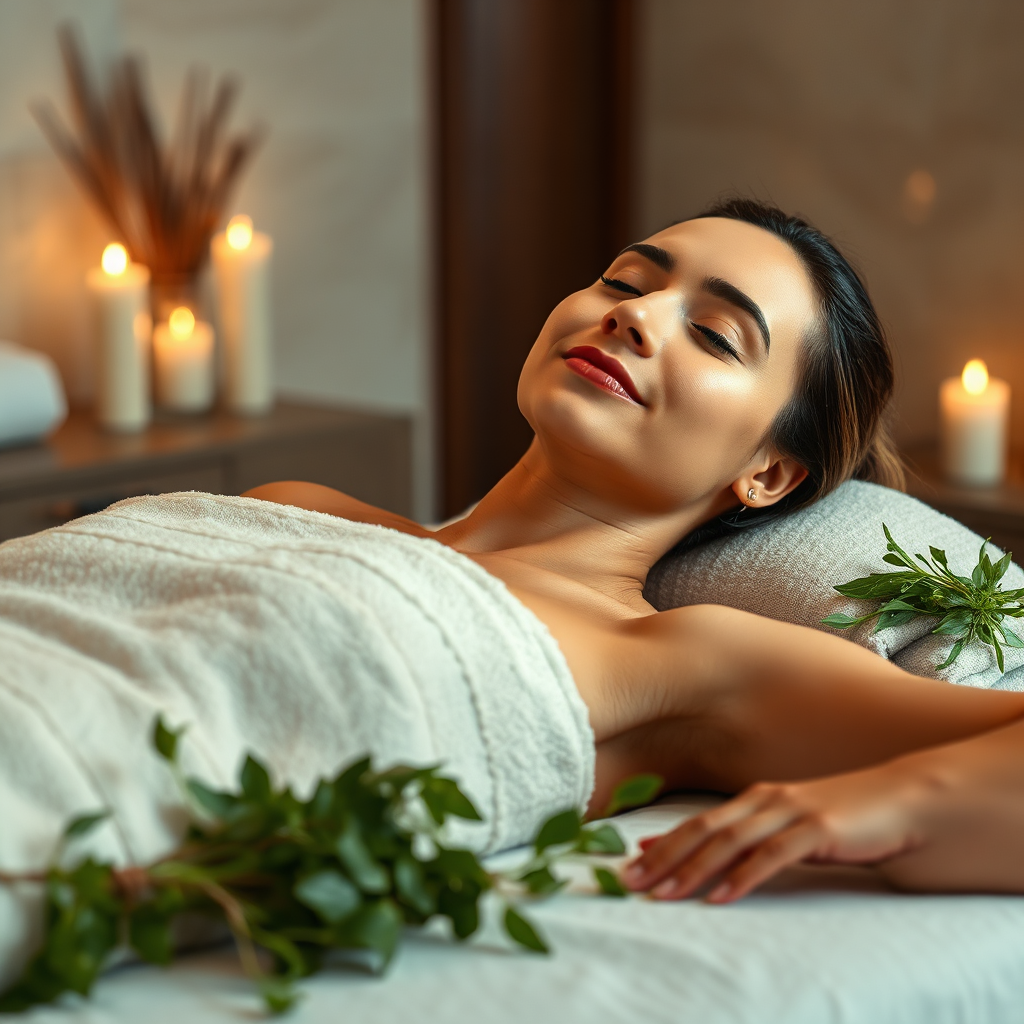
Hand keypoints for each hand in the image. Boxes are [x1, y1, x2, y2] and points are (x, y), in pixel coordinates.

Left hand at [620, 762, 925, 902]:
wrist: (900, 802)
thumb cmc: (843, 820)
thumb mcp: (791, 828)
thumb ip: (755, 839)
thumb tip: (716, 857)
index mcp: (754, 799)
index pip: (698, 822)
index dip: (662, 843)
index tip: (627, 864)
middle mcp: (765, 801)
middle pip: (703, 831)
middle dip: (664, 857)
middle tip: (630, 881)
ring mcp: (790, 812)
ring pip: (730, 842)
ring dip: (693, 869)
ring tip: (664, 893)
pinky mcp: (817, 830)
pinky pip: (772, 856)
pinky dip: (743, 877)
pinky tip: (721, 896)